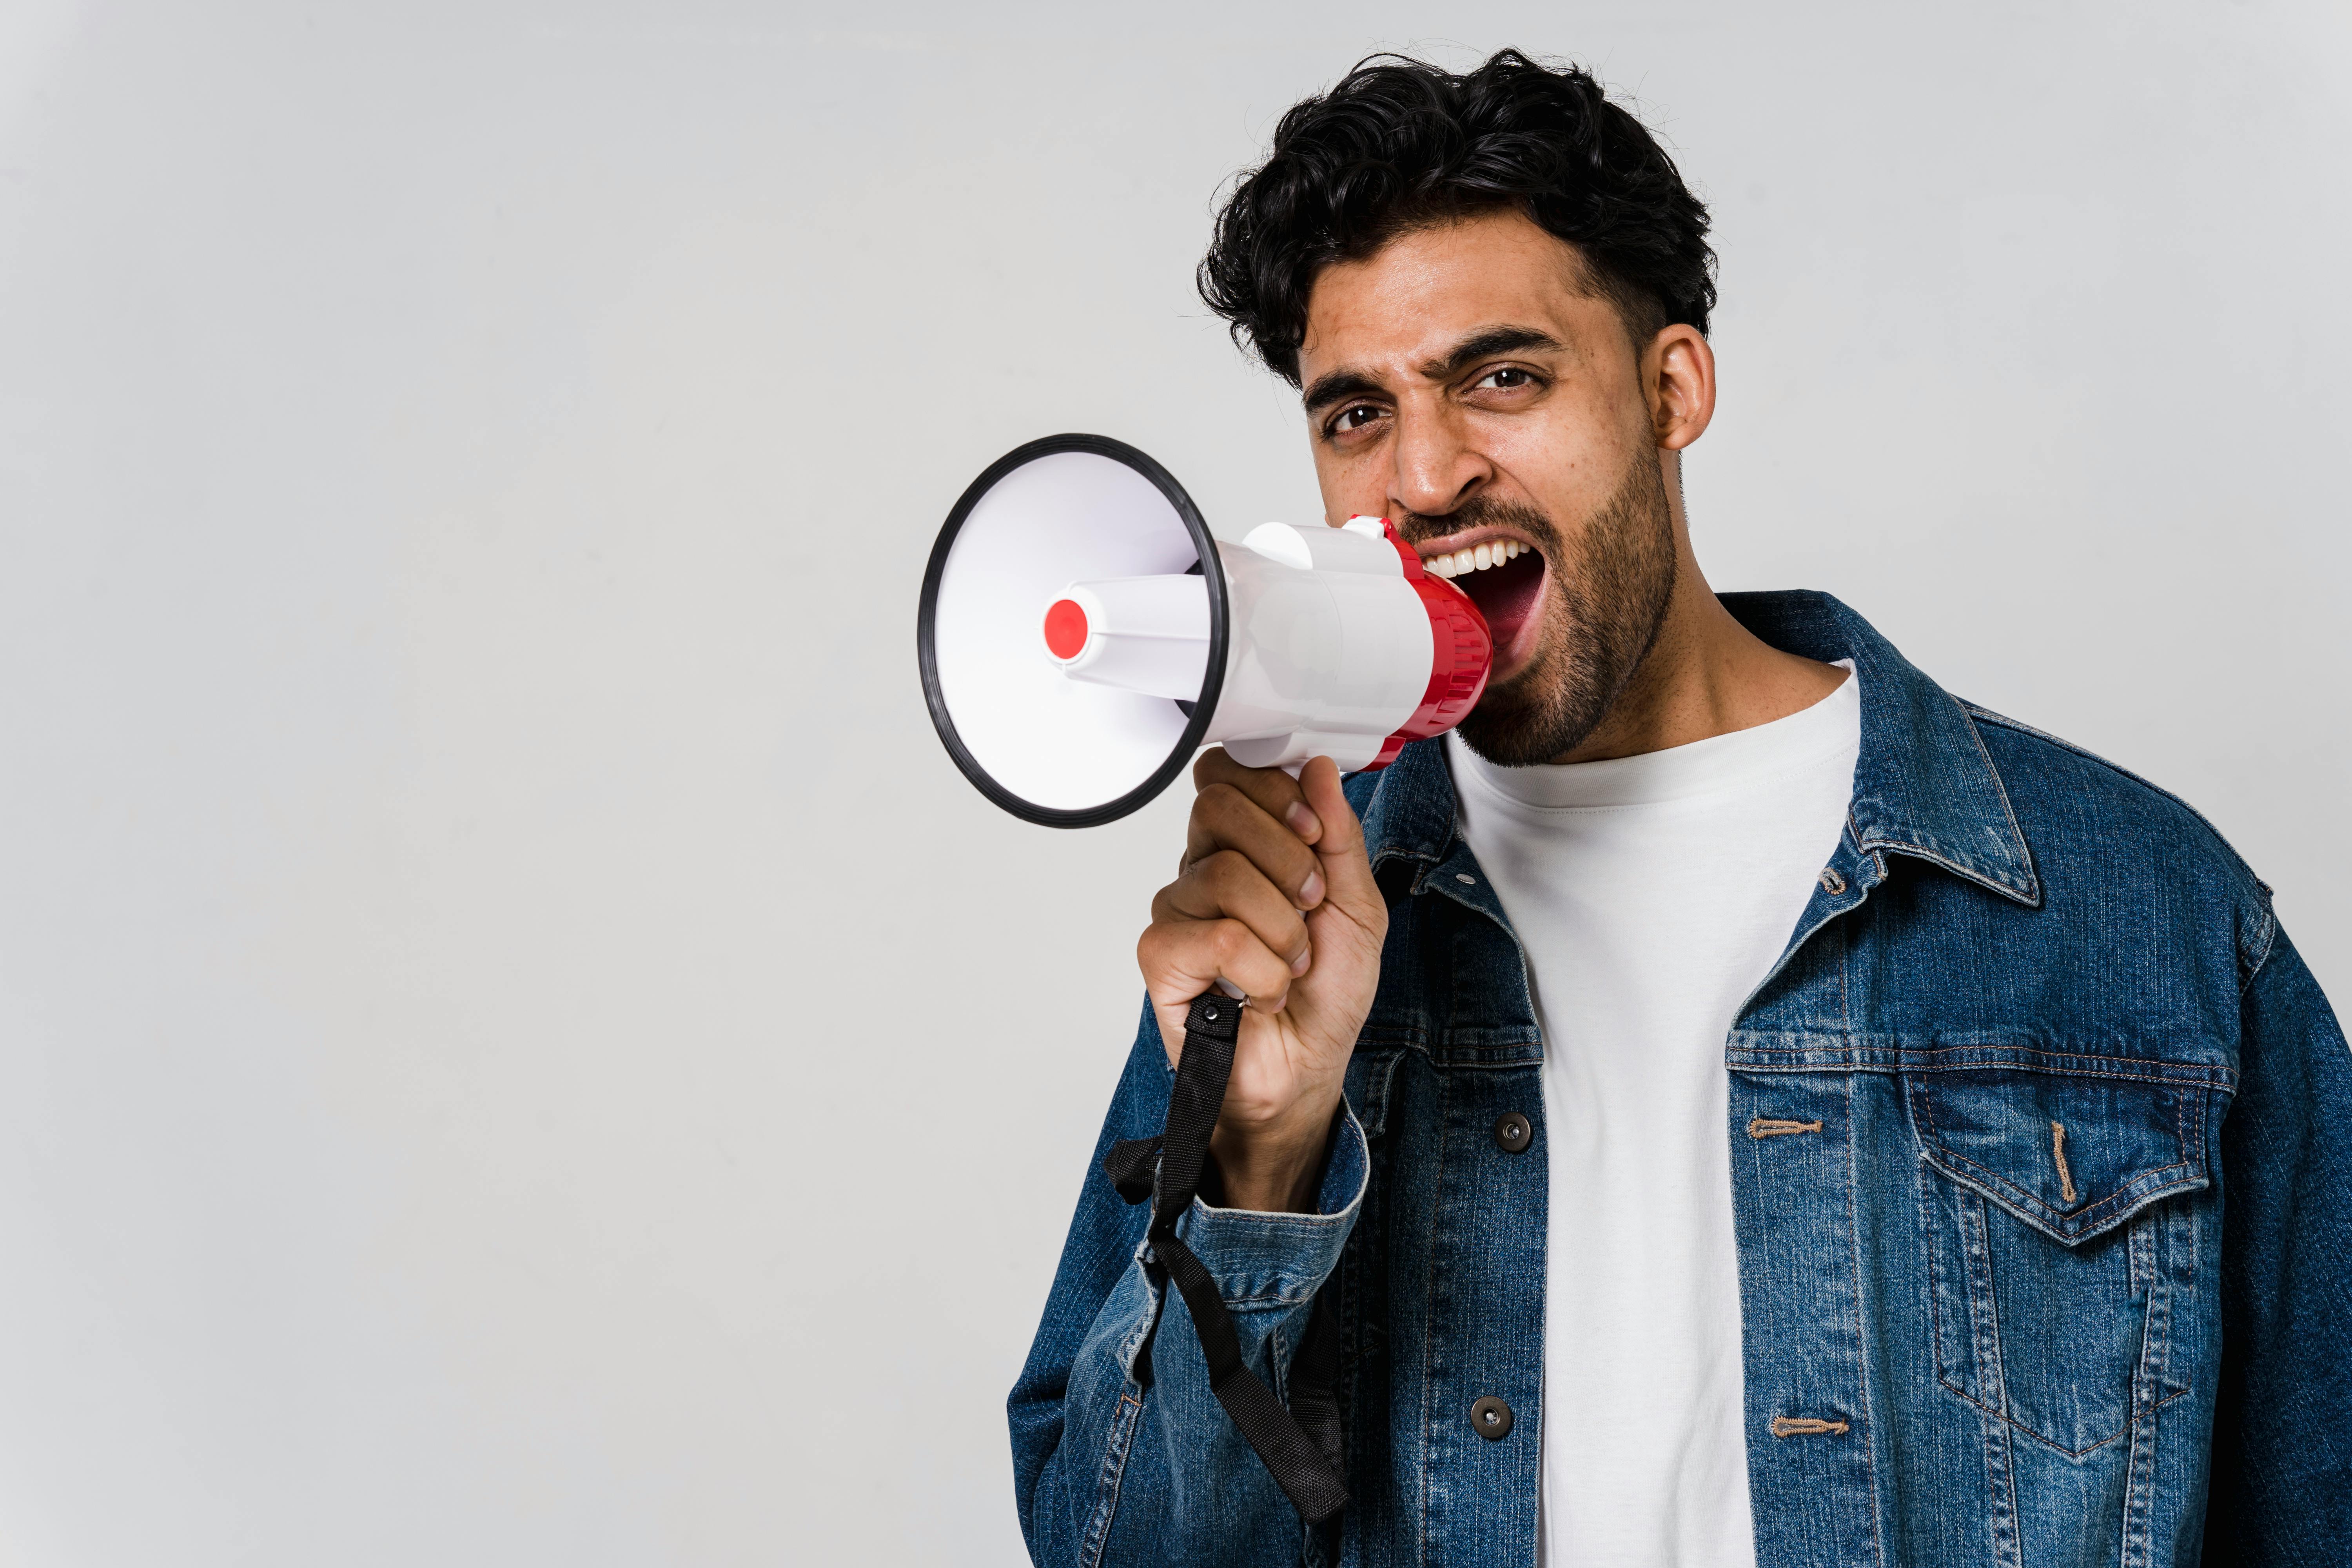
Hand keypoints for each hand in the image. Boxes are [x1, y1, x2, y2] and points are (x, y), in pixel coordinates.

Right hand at [1136, 751, 1387, 1211]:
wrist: (1308, 1067)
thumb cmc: (1326, 992)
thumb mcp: (1357, 904)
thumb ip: (1338, 833)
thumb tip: (1319, 766)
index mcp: (1241, 846)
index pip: (1227, 772)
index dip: (1274, 791)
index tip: (1314, 835)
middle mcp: (1199, 870)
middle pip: (1218, 806)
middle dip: (1288, 857)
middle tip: (1310, 905)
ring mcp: (1175, 912)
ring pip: (1225, 875)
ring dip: (1284, 930)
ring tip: (1290, 965)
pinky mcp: (1161, 957)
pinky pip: (1216, 935)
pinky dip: (1260, 970)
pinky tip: (1261, 993)